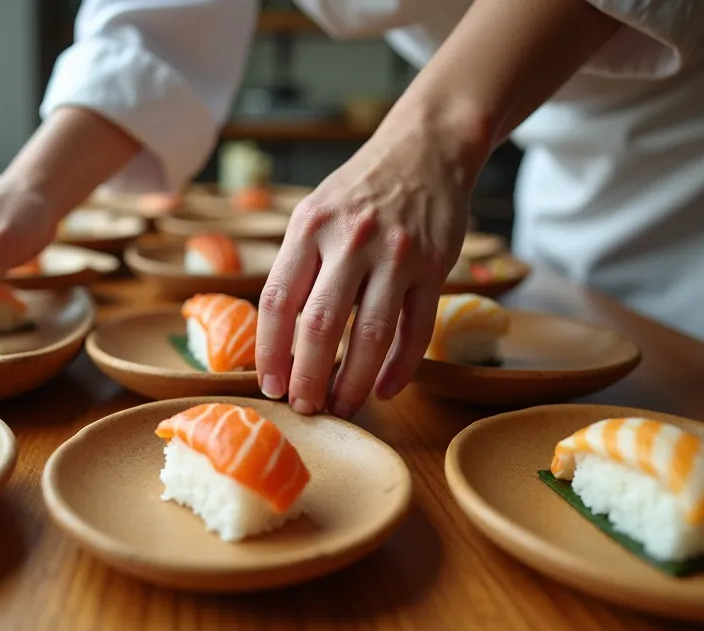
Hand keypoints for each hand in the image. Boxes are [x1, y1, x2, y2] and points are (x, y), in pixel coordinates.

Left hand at [255, 123, 473, 417]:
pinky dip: (399, 367)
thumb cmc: (360, 192)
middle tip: (305, 408)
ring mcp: (396, 253)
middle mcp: (350, 239)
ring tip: (342, 407)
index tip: (270, 385)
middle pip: (318, 325)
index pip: (277, 301)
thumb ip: (297, 266)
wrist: (425, 149)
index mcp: (308, 227)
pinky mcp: (434, 266)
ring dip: (353, 381)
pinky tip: (383, 389)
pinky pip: (415, 329)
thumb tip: (277, 338)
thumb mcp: (315, 213)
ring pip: (370, 334)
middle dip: (307, 378)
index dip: (269, 351)